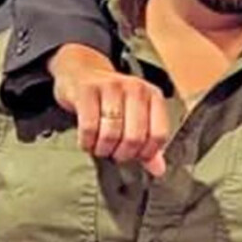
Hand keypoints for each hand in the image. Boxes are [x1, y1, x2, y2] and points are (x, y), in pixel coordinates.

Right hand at [50, 45, 170, 174]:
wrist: (82, 72)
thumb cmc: (112, 100)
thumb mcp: (135, 116)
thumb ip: (148, 143)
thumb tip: (158, 170)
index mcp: (153, 96)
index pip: (159, 134)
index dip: (147, 153)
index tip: (136, 156)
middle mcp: (136, 89)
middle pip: (134, 137)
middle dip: (122, 154)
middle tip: (115, 154)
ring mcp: (111, 87)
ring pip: (111, 133)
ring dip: (104, 148)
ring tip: (100, 148)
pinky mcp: (87, 90)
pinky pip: (89, 126)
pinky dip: (87, 141)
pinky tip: (87, 141)